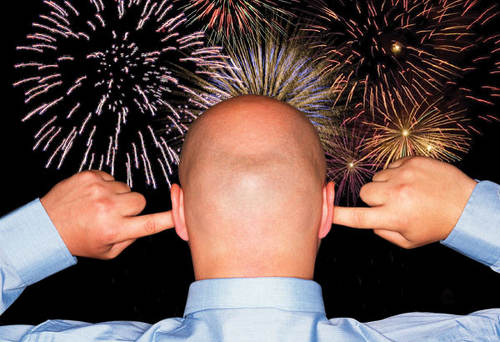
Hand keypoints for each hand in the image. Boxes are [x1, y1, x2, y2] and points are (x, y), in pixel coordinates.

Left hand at [40, 170, 173, 258]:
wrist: (46, 225)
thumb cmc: (78, 240)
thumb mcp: (107, 251)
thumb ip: (131, 238)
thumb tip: (149, 223)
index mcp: (114, 230)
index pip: (149, 224)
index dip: (169, 218)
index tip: (182, 213)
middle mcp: (108, 208)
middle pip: (141, 200)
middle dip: (133, 207)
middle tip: (116, 215)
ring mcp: (99, 189)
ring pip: (127, 188)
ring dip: (118, 196)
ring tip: (99, 206)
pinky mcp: (90, 176)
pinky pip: (112, 178)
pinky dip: (105, 186)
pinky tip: (92, 196)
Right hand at [333, 157, 476, 248]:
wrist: (466, 204)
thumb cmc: (436, 225)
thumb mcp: (408, 240)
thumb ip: (382, 231)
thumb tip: (368, 219)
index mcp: (394, 217)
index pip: (358, 217)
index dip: (337, 214)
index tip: (323, 210)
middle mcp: (396, 194)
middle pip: (365, 192)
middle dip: (372, 198)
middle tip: (390, 204)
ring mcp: (404, 174)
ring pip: (377, 178)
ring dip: (386, 185)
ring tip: (407, 192)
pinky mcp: (411, 161)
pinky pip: (391, 166)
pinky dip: (398, 174)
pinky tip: (414, 182)